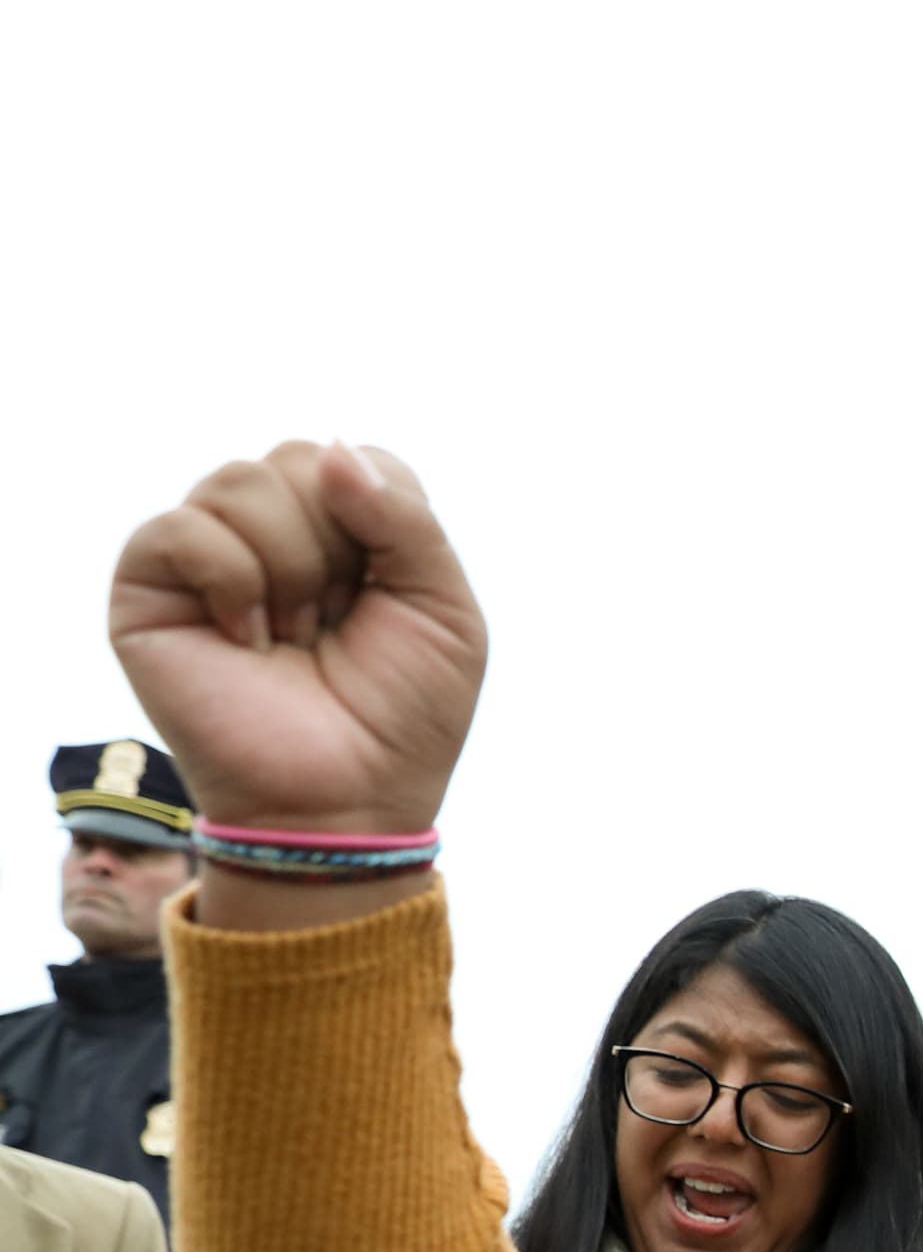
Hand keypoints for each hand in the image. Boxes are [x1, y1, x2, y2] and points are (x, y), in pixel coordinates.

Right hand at [109, 443, 484, 841]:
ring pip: (242, 482)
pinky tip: (247, 639)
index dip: (385, 523)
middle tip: (335, 626)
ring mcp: (207, 552)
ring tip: (293, 639)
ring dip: (291, 571)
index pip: (360, 459)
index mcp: (343, 526)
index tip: (387, 596)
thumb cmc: (402, 715)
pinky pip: (183, 528)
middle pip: (302, 458)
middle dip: (339, 548)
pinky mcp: (148, 585)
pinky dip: (232, 581)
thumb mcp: (445, 609)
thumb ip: (407, 518)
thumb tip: (333, 451)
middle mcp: (270, 528)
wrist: (346, 800)